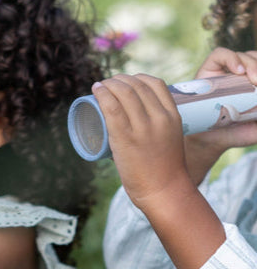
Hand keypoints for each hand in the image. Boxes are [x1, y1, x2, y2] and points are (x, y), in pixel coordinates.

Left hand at [93, 73, 190, 209]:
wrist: (164, 191)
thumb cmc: (164, 170)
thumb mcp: (169, 139)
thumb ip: (156, 128)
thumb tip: (134, 123)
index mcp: (173, 116)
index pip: (156, 84)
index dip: (137, 78)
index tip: (125, 82)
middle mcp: (159, 118)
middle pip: (137, 86)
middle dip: (119, 79)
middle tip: (108, 84)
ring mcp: (142, 127)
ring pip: (123, 93)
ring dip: (109, 84)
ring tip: (100, 86)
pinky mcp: (125, 138)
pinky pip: (112, 108)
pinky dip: (102, 95)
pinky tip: (96, 89)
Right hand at [187, 47, 256, 156]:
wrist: (210, 141)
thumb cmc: (236, 132)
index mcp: (254, 85)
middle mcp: (240, 75)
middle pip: (256, 57)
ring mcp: (224, 72)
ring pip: (243, 55)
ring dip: (252, 63)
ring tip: (253, 79)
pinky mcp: (208, 71)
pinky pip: (220, 54)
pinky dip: (231, 58)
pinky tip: (238, 71)